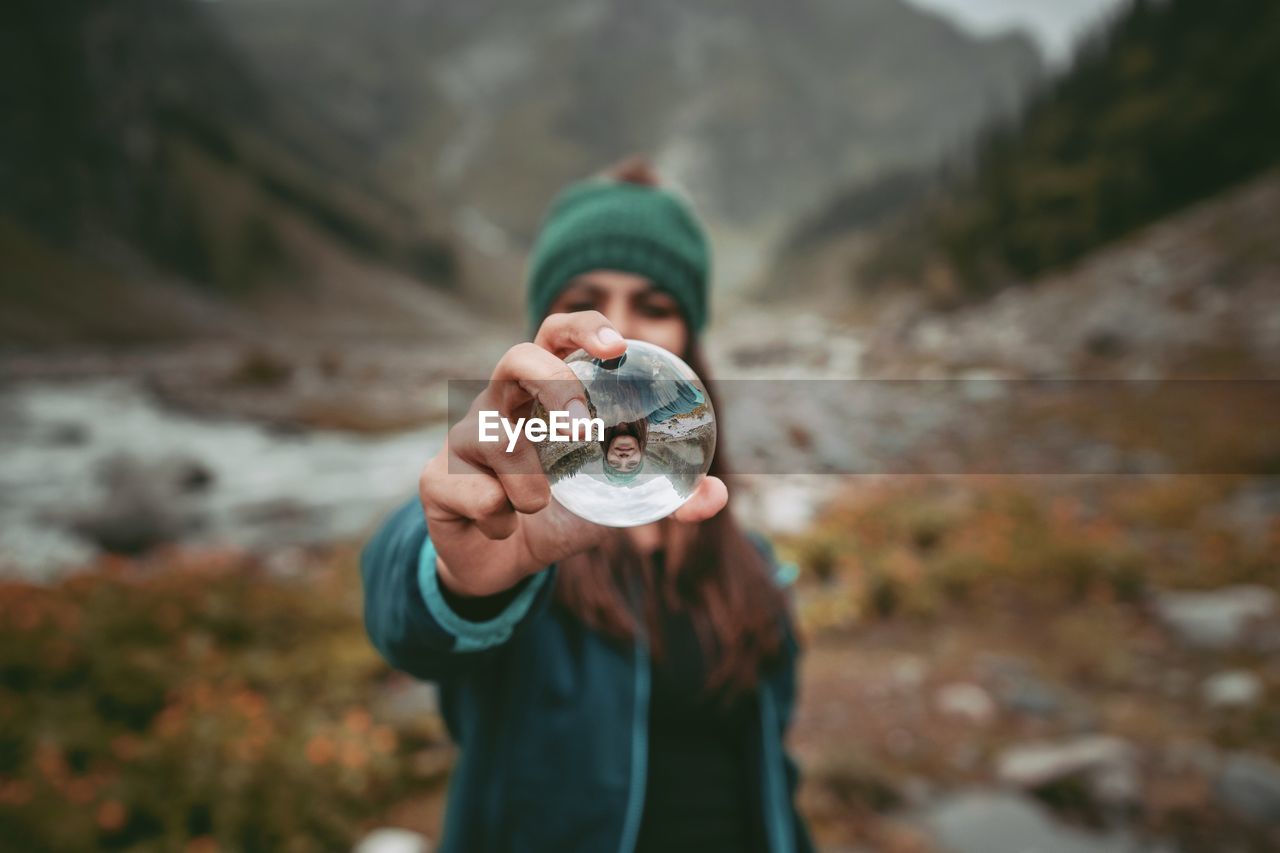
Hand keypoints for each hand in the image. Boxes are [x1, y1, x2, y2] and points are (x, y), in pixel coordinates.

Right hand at [419, 311, 727, 596]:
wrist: (496, 564)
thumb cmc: (556, 513)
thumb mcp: (613, 503)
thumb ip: (665, 496)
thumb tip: (718, 495)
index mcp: (541, 394)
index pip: (556, 336)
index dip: (583, 328)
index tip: (618, 345)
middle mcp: (499, 403)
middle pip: (515, 359)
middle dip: (552, 384)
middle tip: (583, 427)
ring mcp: (462, 437)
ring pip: (498, 442)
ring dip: (531, 487)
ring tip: (537, 507)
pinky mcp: (436, 479)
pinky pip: (479, 495)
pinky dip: (502, 520)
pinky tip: (501, 527)